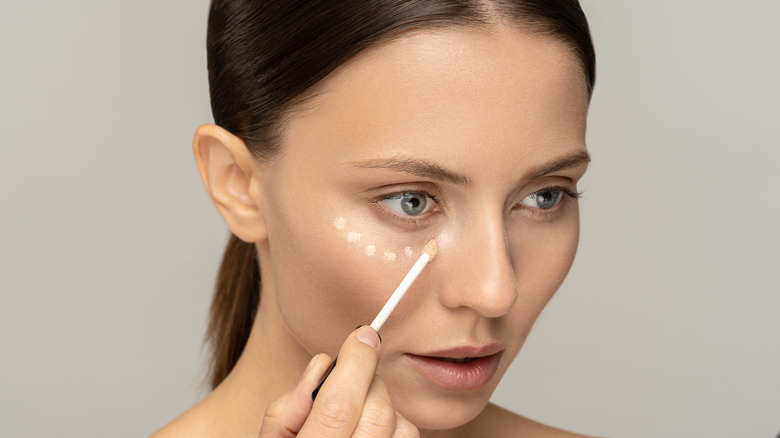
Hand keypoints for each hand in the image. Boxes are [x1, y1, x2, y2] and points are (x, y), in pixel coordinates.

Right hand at [258, 326, 418, 436]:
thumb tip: (324, 365)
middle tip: (351, 381)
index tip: (364, 334)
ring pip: (402, 425)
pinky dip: (396, 428)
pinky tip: (372, 434)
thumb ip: (289, 407)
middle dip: (367, 382)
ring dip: (384, 408)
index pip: (338, 404)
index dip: (355, 361)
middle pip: (377, 409)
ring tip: (357, 417)